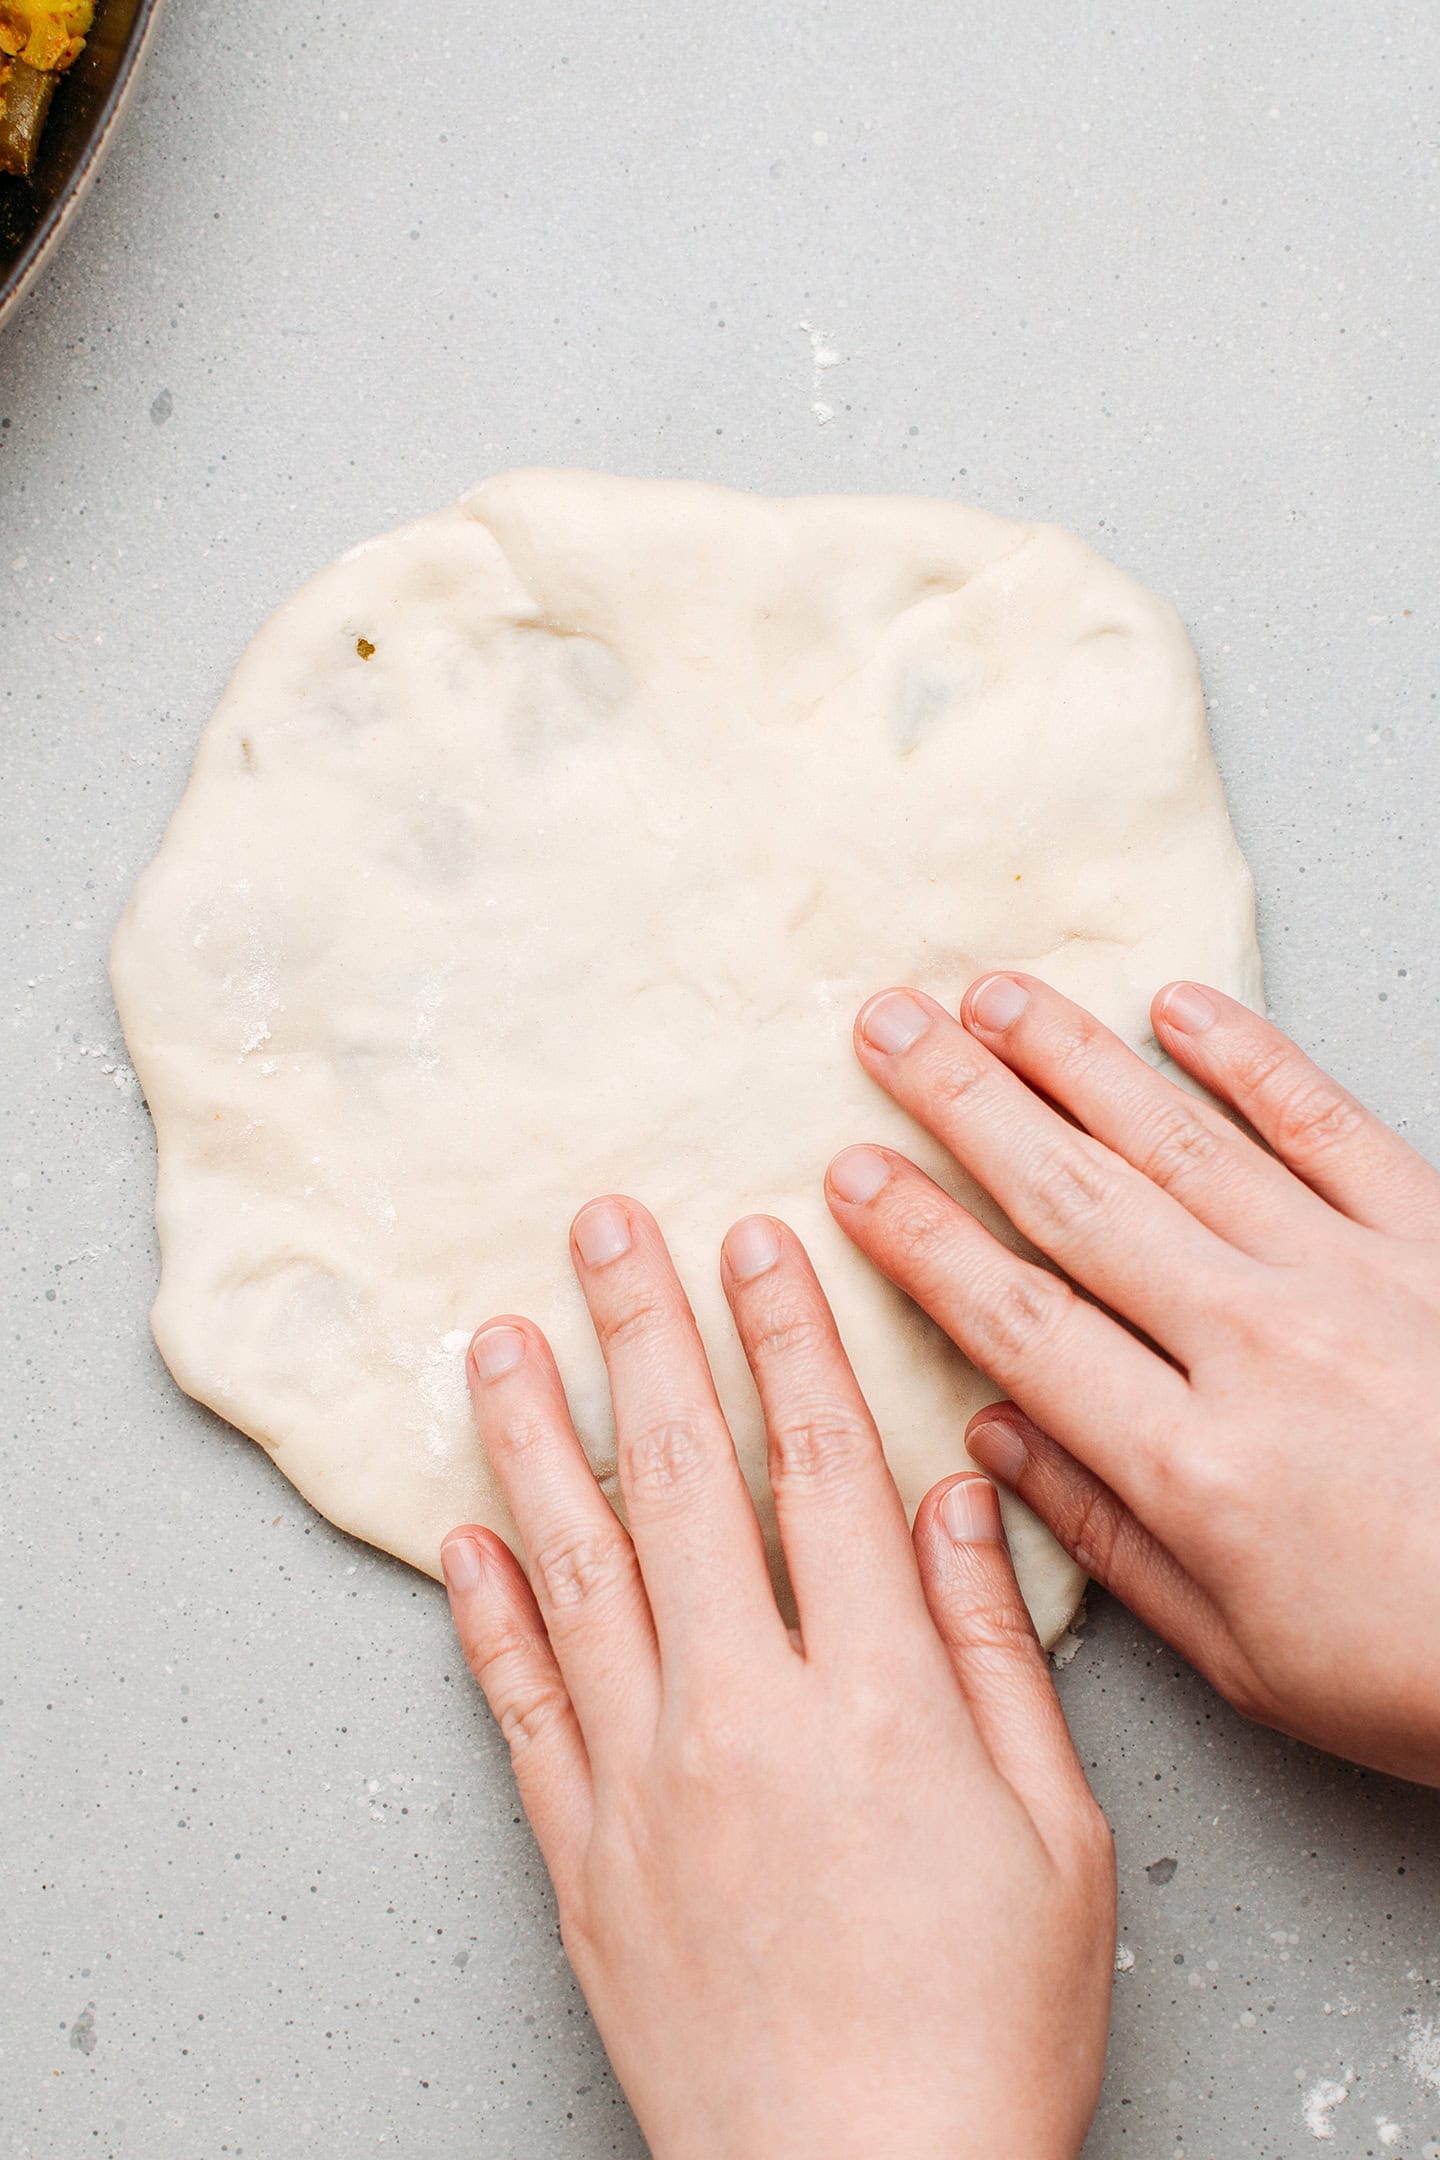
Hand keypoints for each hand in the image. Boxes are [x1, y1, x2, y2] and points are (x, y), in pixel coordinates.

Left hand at [442, 1200, 1113, 2159]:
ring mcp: (641, 1779)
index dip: (784, 1337)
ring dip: (536, 1436)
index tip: (755, 1242)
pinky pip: (518, 1703)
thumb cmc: (982, 2027)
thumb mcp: (1055, 1834)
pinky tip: (462, 1531)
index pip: (820, 1466)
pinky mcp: (577, 1851)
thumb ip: (994, 1654)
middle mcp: (741, 1711)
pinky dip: (484, 1611)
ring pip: (575, 1564)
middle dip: (643, 1332)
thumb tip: (959, 1503)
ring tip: (499, 1336)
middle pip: (683, 1479)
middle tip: (603, 1227)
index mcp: (875, 1696)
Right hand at [829, 974, 1439, 1785]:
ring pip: (1179, 1142)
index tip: (852, 1175)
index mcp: (1199, 1466)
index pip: (1020, 1321)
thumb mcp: (1248, 1656)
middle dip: (965, 1105)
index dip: (920, 1240)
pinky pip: (1326, 1125)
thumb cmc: (1425, 1665)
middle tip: (886, 1030)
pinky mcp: (1436, 1238)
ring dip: (1074, 1057)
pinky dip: (1249, 1059)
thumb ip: (1108, 1538)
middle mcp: (1261, 1348)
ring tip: (991, 995)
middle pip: (1077, 1201)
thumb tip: (992, 1436)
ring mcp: (1355, 1279)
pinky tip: (1178, 1005)